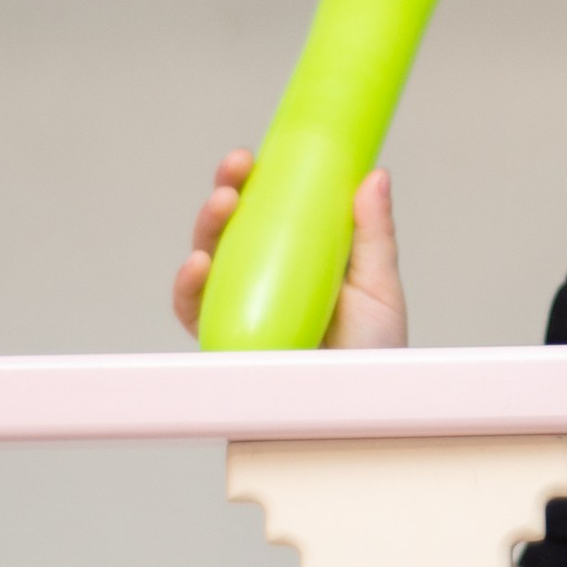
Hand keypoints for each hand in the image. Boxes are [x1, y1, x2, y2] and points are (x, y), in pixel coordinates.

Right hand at [172, 154, 409, 350]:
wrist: (360, 409)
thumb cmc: (373, 355)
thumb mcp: (379, 286)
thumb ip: (374, 234)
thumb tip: (375, 175)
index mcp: (298, 258)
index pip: (267, 211)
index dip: (253, 181)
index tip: (251, 157)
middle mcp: (264, 280)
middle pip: (231, 230)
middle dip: (225, 194)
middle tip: (235, 172)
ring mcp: (242, 309)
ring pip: (208, 261)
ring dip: (206, 228)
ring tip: (222, 206)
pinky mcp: (226, 342)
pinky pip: (194, 312)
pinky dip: (188, 287)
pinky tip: (198, 265)